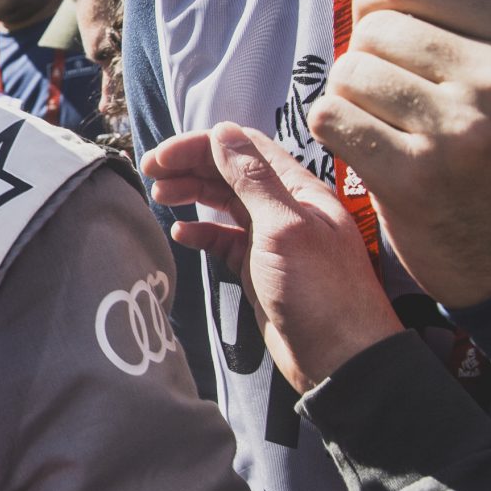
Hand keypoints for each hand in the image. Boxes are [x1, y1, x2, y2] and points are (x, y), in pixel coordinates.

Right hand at [143, 123, 401, 392]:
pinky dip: (201, 232)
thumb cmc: (318, 291)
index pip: (245, 147)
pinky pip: (224, 239)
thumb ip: (251, 179)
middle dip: (190, 166)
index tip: (163, 156)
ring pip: (224, 202)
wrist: (339, 359)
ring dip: (192, 193)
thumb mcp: (283, 227)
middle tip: (151, 172)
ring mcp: (271, 238)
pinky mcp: (259, 266)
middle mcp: (285, 207)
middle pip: (230, 171)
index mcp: (299, 189)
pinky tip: (181, 234)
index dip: (201, 144)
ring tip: (160, 195)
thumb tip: (223, 131)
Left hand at [311, 0, 490, 308]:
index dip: (377, 1)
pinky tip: (367, 149)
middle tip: (391, 98)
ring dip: (349, 98)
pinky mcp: (416, 176)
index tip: (379, 30)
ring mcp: (462, 129)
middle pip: (374, 28)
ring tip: (384, 125)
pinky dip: (335, 130)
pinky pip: (331, 118)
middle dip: (366, 58)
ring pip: (348, 73)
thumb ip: (464, 27)